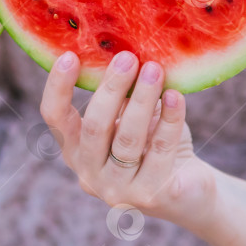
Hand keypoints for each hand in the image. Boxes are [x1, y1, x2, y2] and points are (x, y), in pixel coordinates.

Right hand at [39, 51, 215, 225]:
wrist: (190, 190)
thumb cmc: (153, 143)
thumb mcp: (129, 117)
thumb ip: (120, 95)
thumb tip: (121, 50)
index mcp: (75, 149)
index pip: (55, 118)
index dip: (58, 87)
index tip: (70, 55)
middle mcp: (90, 173)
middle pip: (94, 127)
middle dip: (111, 88)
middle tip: (128, 57)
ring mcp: (119, 190)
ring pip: (128, 139)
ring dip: (142, 99)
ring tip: (155, 69)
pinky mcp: (151, 195)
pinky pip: (160, 150)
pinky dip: (170, 119)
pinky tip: (176, 95)